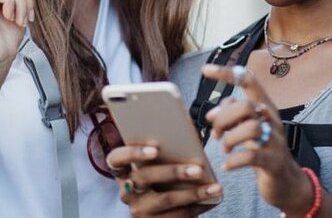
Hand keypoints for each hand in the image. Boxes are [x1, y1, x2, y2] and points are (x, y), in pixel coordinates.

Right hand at [106, 145, 221, 216]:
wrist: (161, 211)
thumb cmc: (162, 176)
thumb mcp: (159, 162)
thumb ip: (166, 145)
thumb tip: (186, 124)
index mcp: (122, 171)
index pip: (116, 159)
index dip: (133, 153)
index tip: (155, 149)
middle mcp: (126, 191)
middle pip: (146, 178)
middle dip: (174, 172)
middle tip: (198, 169)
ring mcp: (138, 210)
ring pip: (166, 200)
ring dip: (194, 193)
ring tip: (215, 187)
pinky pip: (177, 215)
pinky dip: (198, 206)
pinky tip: (212, 199)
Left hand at [202, 64, 311, 215]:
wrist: (286, 181)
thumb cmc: (262, 149)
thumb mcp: (247, 127)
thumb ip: (231, 115)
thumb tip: (211, 114)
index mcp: (265, 107)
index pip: (249, 81)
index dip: (227, 74)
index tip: (206, 70)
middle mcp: (272, 120)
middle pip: (245, 106)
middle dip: (224, 119)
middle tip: (216, 134)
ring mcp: (275, 141)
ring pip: (251, 128)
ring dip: (230, 138)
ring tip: (225, 149)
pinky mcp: (274, 162)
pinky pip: (251, 157)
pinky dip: (234, 161)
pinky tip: (226, 166)